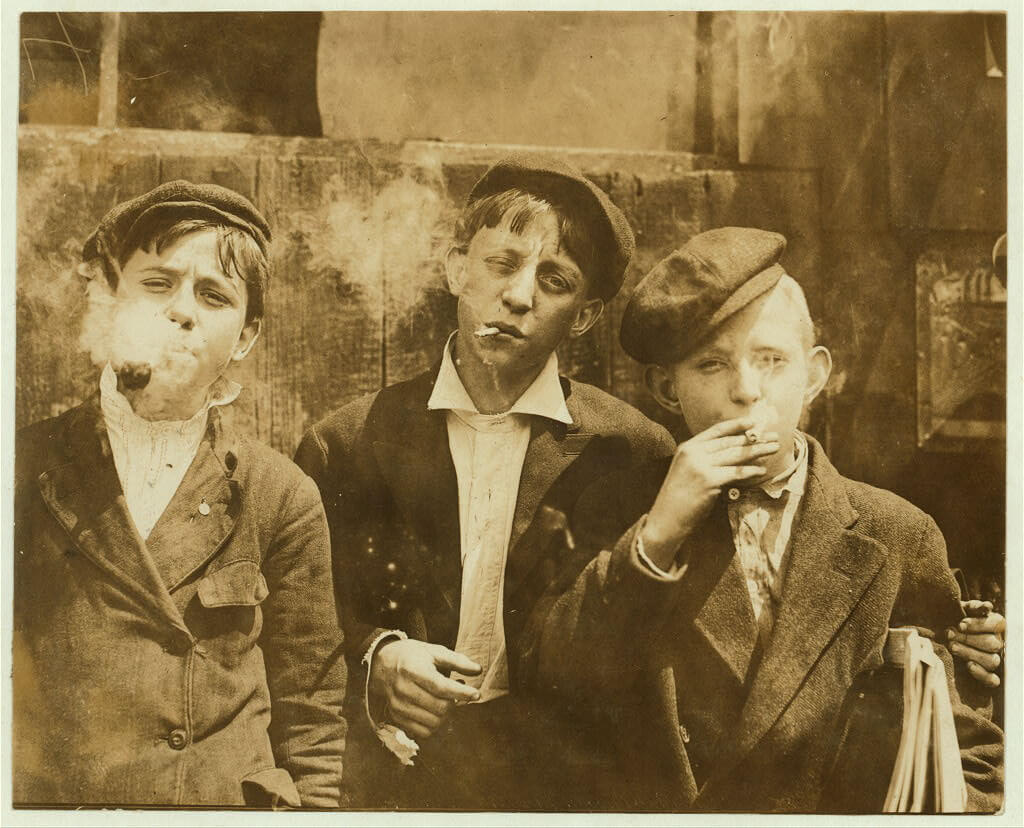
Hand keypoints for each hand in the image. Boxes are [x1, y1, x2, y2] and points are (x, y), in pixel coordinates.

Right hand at [369, 638, 480, 739]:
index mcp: (412, 669)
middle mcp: (403, 689)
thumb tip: (478, 670)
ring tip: (448, 701)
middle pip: (439, 707)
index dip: (461, 692)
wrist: (383, 663)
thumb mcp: (434, 651)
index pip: (441, 686)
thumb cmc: (413, 656)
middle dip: (455, 703)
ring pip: (433, 722)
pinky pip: (423, 732)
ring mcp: (398, 705)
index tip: (477, 694)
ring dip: (447, 715)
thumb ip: (457, 660)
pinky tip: (437, 711)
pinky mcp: (396, 717)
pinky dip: (435, 725)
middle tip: (459, 693)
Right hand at [641, 417, 779, 570]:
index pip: (716, 431)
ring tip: (773, 449)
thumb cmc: (679, 498)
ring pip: (735, 455)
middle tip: (773, 437)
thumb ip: (704, 458)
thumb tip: (733, 451)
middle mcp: (693, 453)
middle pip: (730, 442)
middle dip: (754, 439)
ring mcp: (701, 466)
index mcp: (688, 447)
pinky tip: (762, 470)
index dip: (736, 425)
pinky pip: (736, 473)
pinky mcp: (709, 480)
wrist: (667, 518)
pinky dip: (750, 471)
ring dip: (757, 451)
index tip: (754, 422)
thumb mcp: (687, 470)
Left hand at [947, 600, 1005, 687]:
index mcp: (994, 625)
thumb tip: (988, 607)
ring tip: (952, 647)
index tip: (960, 624)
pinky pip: (992, 680)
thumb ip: (973, 607)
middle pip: (993, 644)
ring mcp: (993, 659)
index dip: (979, 624)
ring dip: (970, 653)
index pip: (997, 624)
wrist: (937, 632)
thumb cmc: (951, 619)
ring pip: (991, 660)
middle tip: (949, 635)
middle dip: (969, 639)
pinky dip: (981, 674)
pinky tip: (968, 666)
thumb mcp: (959, 609)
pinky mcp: (987, 676)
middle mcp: (997, 642)